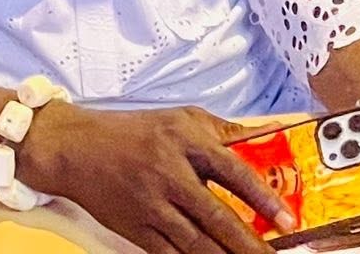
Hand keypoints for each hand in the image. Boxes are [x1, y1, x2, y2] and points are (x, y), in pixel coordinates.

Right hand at [18, 102, 294, 253]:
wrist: (73, 149)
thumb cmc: (132, 132)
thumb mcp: (179, 118)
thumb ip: (222, 131)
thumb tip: (267, 140)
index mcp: (182, 140)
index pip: (230, 169)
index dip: (261, 197)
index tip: (286, 219)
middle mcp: (167, 173)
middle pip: (217, 217)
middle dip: (251, 245)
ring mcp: (150, 205)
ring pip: (197, 244)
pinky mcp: (135, 229)